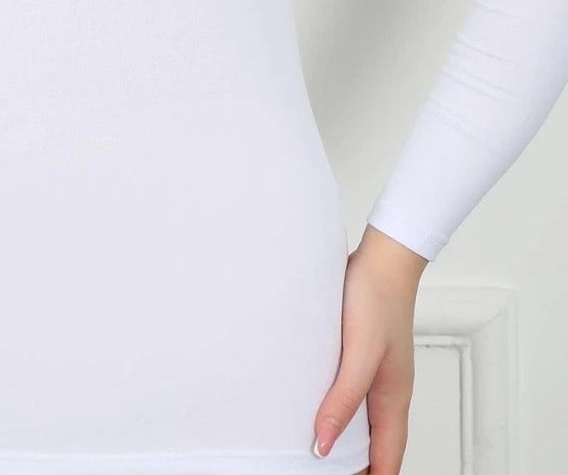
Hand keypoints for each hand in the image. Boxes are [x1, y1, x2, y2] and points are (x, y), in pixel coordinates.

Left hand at [312, 225, 425, 472]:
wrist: (382, 258)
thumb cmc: (378, 300)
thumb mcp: (360, 354)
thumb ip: (344, 400)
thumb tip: (324, 445)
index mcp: (394, 401)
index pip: (387, 461)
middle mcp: (388, 393)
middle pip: (376, 447)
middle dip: (357, 467)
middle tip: (322, 471)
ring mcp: (377, 375)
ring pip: (364, 422)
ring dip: (347, 440)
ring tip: (316, 452)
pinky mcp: (363, 356)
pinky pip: (353, 394)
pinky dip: (338, 409)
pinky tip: (316, 405)